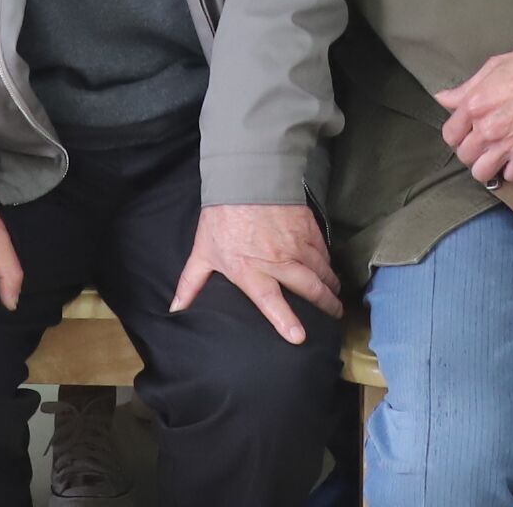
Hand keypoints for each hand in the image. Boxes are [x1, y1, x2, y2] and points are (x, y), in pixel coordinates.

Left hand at [171, 202, 341, 346]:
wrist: (245, 176)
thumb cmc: (221, 216)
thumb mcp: (203, 251)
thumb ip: (191, 283)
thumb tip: (176, 309)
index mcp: (251, 270)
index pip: (271, 302)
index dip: (285, 321)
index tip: (299, 337)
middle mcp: (278, 261)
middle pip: (309, 288)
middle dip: (325, 305)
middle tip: (334, 315)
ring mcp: (296, 244)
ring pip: (321, 271)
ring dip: (331, 285)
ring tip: (336, 296)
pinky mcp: (308, 229)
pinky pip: (323, 251)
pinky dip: (328, 263)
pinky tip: (330, 269)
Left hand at [436, 44, 512, 185]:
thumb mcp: (494, 68)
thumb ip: (466, 88)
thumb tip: (443, 98)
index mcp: (474, 104)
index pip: (449, 135)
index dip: (457, 133)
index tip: (467, 130)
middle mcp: (486, 128)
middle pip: (464, 156)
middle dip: (471, 149)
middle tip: (483, 141)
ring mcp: (507, 144)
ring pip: (481, 173)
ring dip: (487, 165)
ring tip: (495, 154)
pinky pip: (509, 176)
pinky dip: (511, 169)